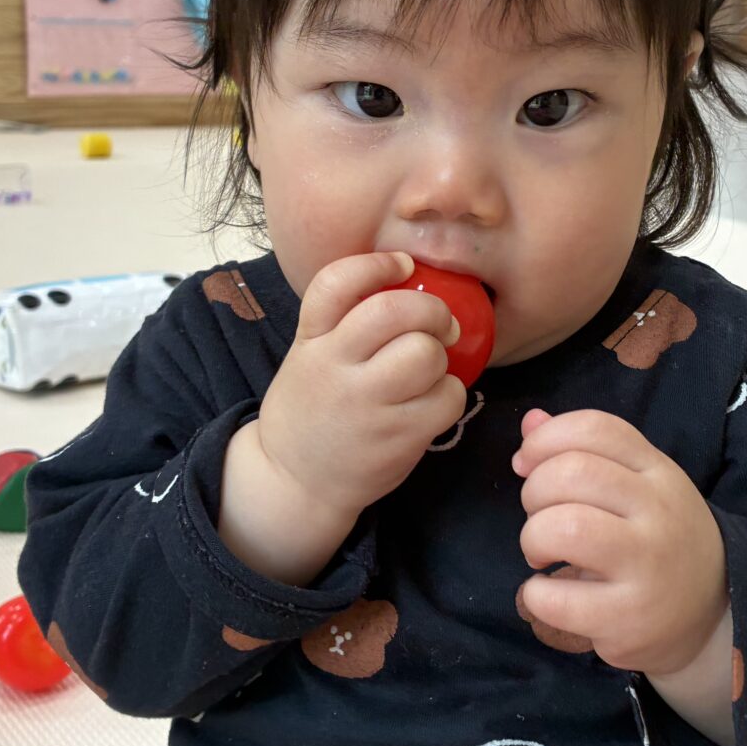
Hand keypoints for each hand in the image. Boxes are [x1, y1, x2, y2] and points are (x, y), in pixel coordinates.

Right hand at [254, 251, 469, 522]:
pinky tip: (434, 401)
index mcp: (311, 341)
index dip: (377, 264)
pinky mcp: (396, 438)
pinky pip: (447, 398)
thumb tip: (406, 282)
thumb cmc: (313, 408)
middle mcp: (334, 367)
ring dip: (441, 356)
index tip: (402, 265)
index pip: (336, 283)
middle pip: (393, 312)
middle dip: (432, 310)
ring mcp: (366, 405)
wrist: (295, 481)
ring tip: (431, 369)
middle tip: (441, 324)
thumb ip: (342, 323)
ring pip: (425, 354)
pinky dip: (451, 394)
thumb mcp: (308, 356)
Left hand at [512, 408, 726, 676]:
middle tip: (541, 518)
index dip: (545, 439)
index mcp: (658, 472)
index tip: (526, 464)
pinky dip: (534, 595)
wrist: (711, 616)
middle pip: (574, 472)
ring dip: (534, 538)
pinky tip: (548, 594)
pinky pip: (556, 597)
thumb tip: (531, 422)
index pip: (597, 429)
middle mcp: (658, 512)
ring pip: (566, 527)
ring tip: (541, 554)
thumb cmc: (658, 543)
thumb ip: (585, 452)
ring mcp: (647, 565)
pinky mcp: (628, 617)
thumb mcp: (637, 489)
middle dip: (534, 492)